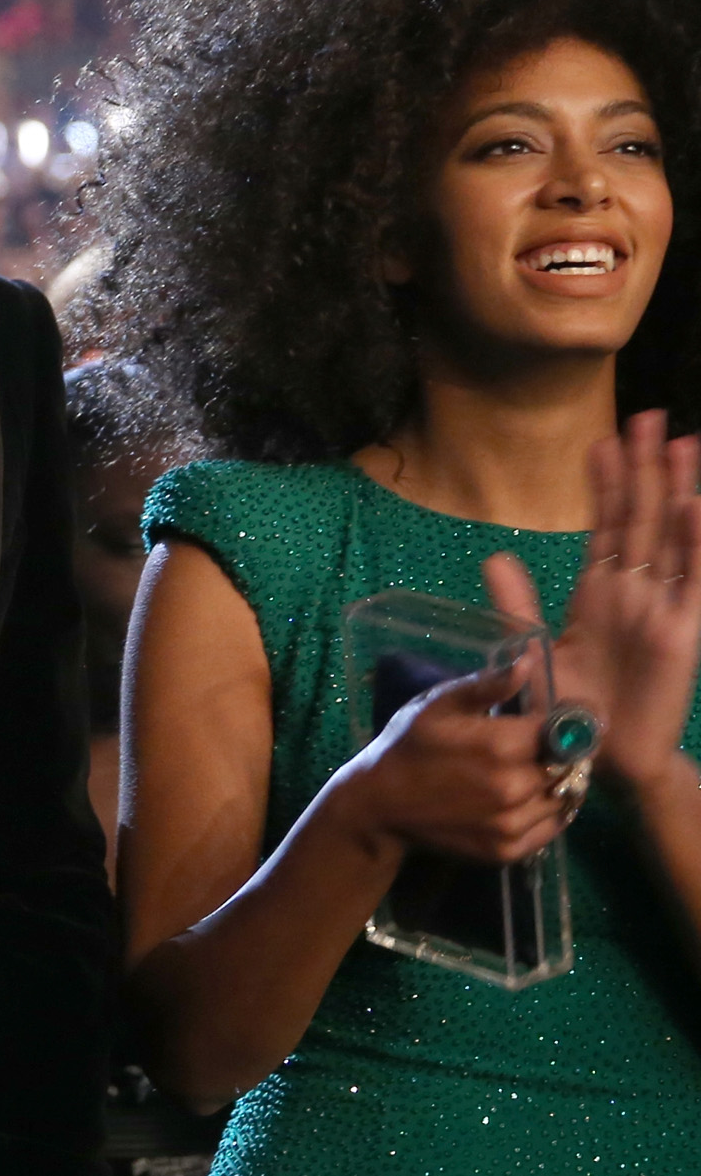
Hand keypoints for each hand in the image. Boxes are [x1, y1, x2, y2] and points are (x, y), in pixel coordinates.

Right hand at [330, 652, 564, 866]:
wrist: (378, 805)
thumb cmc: (408, 746)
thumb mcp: (439, 705)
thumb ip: (488, 686)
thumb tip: (529, 662)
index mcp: (501, 746)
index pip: (568, 729)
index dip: (572, 721)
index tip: (567, 716)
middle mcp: (514, 788)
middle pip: (571, 764)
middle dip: (566, 752)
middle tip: (549, 744)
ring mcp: (511, 824)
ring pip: (566, 797)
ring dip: (560, 782)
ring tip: (538, 771)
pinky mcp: (507, 851)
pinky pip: (552, 828)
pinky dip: (551, 812)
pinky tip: (533, 798)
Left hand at [487, 408, 700, 795]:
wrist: (599, 758)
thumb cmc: (569, 709)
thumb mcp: (535, 648)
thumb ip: (519, 601)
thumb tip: (495, 554)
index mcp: (598, 593)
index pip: (604, 526)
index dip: (604, 485)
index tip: (601, 440)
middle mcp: (634, 592)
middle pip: (640, 518)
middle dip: (643, 469)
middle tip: (646, 418)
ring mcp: (660, 608)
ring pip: (672, 537)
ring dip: (676, 490)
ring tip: (679, 443)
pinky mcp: (681, 633)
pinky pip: (693, 581)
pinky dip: (696, 542)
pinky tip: (694, 504)